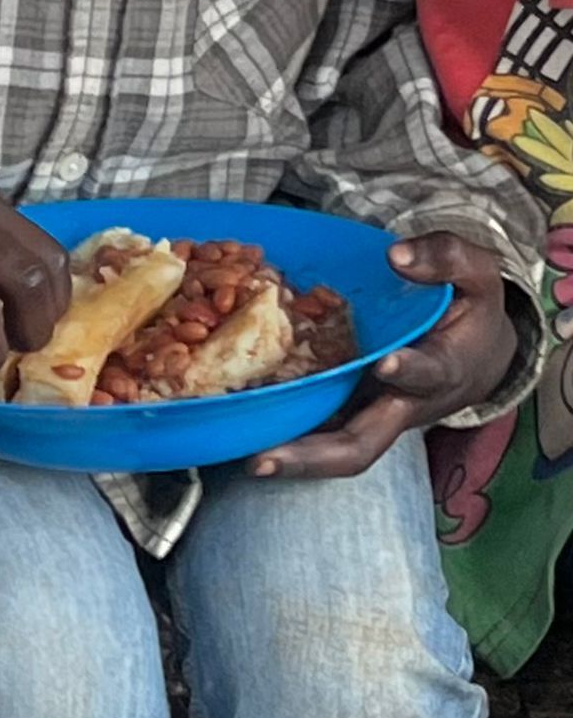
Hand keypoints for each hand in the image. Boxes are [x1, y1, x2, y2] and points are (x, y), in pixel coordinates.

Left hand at [249, 234, 516, 480]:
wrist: (479, 357)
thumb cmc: (472, 312)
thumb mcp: (476, 275)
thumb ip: (446, 257)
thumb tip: (398, 256)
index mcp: (442, 368)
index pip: (427, 374)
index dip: (409, 370)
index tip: (386, 362)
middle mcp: (402, 405)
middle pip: (361, 444)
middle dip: (315, 456)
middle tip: (264, 461)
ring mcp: (372, 414)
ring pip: (333, 448)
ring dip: (289, 458)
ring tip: (241, 459)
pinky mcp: (351, 412)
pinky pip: (318, 428)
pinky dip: (282, 431)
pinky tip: (238, 428)